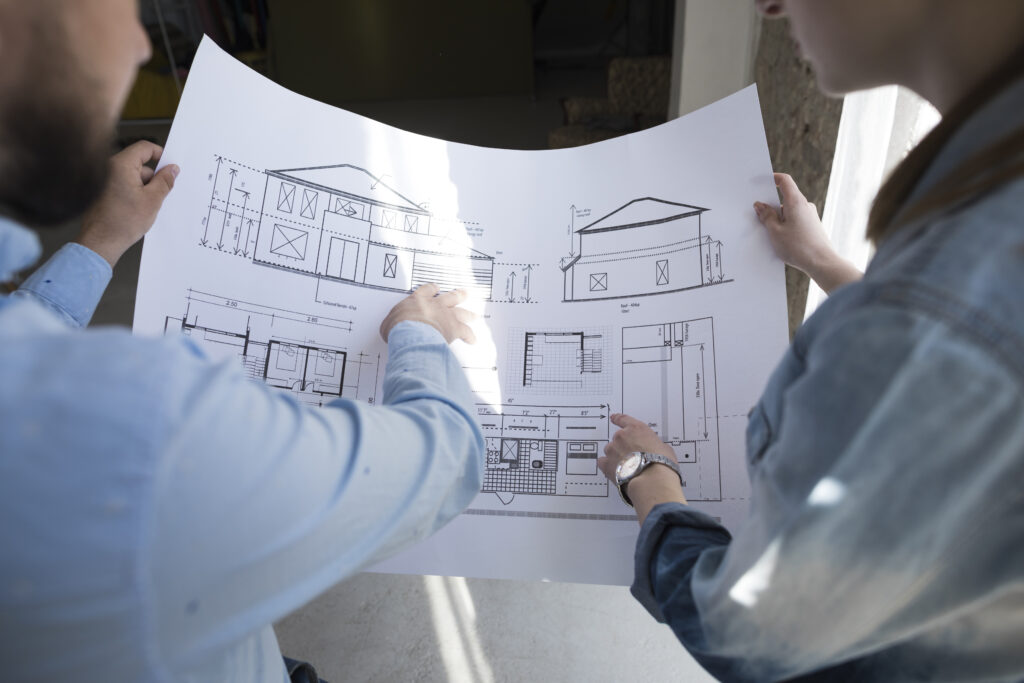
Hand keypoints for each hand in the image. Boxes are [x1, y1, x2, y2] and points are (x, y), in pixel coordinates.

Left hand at [75, 141, 178, 267]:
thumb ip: (165, 181)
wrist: (101, 241)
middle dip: (153, 177)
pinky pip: (123, 185)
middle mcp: (109, 168)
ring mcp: (104, 179)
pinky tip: (137, 209)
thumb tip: (172, 169)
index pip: (144, 148)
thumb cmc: (121, 223)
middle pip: (139, 163)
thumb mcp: (153, 200)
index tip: (169, 166)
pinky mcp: (102, 190)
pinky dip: (133, 193)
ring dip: (143, 187)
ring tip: (147, 206)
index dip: (160, 155)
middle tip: (161, 194)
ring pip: (132, 176)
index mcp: (121, 165)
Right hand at [379, 284, 476, 343]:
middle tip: (464, 294)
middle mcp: (435, 305)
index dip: (432, 289)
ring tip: (474, 315)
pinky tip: (473, 340)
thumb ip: (393, 322)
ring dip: (468, 314)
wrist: (411, 333)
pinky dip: (470, 336)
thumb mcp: (389, 322)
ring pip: (461, 312)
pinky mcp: (455, 329)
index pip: (427, 291)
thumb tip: (390, 328)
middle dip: (458, 296)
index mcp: (418, 300)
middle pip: (450, 297)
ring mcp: (447, 316)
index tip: (436, 288)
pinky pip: (466, 332)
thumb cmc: (398, 327)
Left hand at [598, 413, 676, 479]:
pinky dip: (608, 466)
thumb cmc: (661, 463)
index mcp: (637, 429)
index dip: (618, 419)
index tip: (614, 417)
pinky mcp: (607, 464)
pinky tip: (615, 471)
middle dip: (624, 447)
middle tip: (633, 457)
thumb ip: (655, 445)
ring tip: (627, 467)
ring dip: (616, 457)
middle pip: (618, 438)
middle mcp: (622, 436)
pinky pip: (602, 462)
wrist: (651, 479)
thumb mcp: (665, 448)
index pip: (624, 419)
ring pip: (610, 451)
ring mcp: (612, 450)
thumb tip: (656, 449)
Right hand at [753, 173, 861, 292]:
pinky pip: (795, 220)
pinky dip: (786, 225)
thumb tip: (760, 206)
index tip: (762, 181)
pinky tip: (781, 240)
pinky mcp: (812, 226)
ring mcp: (810, 216)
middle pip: (785, 197)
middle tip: (759, 216)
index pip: (785, 181)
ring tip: (770, 233)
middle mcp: (805, 206)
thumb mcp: (775, 232)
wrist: (822, 263)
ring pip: (790, 211)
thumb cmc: (798, 247)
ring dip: (778, 218)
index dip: (773, 178)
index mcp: (796, 202)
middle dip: (771, 205)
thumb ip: (766, 216)